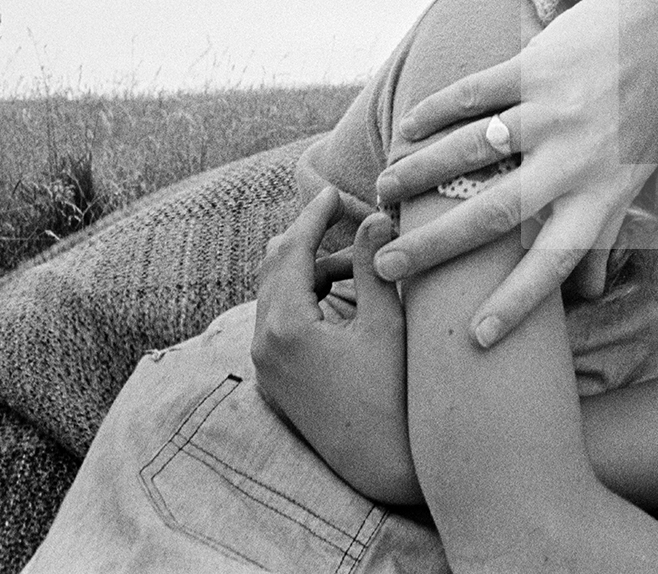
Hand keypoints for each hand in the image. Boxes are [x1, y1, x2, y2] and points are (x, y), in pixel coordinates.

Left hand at [252, 187, 419, 506]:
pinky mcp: (278, 380)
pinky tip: (349, 298)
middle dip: (312, 237)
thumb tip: (374, 217)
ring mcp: (268, 366)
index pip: (290, 248)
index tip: (336, 190)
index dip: (315, 214)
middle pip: (274, 266)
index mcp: (285, 326)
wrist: (384, 467)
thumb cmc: (393, 396)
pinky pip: (282, 320)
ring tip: (365, 265)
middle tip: (352, 220)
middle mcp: (264, 345)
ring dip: (315, 269)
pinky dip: (309, 298)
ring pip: (278, 293)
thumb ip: (375, 266)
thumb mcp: (388, 323)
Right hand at [372, 0, 657, 344]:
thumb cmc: (638, 117)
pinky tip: (407, 128)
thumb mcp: (632, 179)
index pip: (557, 261)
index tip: (477, 338)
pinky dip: (435, 111)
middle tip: (388, 266)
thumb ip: (606, 235)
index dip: (519, 302)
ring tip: (386, 191)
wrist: (653, 28)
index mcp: (602, 194)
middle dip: (436, 246)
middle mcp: (577, 158)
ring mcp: (554, 111)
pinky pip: (474, 93)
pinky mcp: (534, 67)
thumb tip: (591, 298)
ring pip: (472, 150)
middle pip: (496, 213)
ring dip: (422, 172)